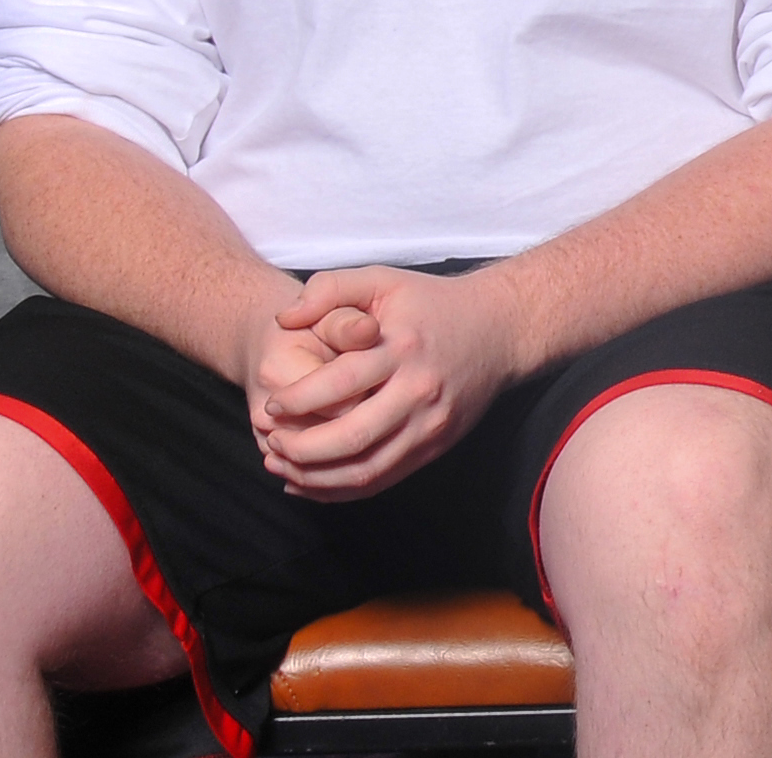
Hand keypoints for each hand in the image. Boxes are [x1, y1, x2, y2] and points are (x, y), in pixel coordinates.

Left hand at [250, 267, 525, 499]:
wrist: (501, 329)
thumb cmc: (433, 303)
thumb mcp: (383, 280)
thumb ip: (329, 289)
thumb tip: (284, 320)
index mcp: (403, 349)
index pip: (341, 384)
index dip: (298, 400)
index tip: (271, 405)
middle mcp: (420, 391)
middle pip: (352, 437)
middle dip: (301, 449)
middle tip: (271, 442)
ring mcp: (431, 424)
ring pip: (366, 470)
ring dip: (316, 478)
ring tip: (281, 468)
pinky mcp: (436, 446)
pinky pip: (383, 479)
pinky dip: (342, 491)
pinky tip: (311, 484)